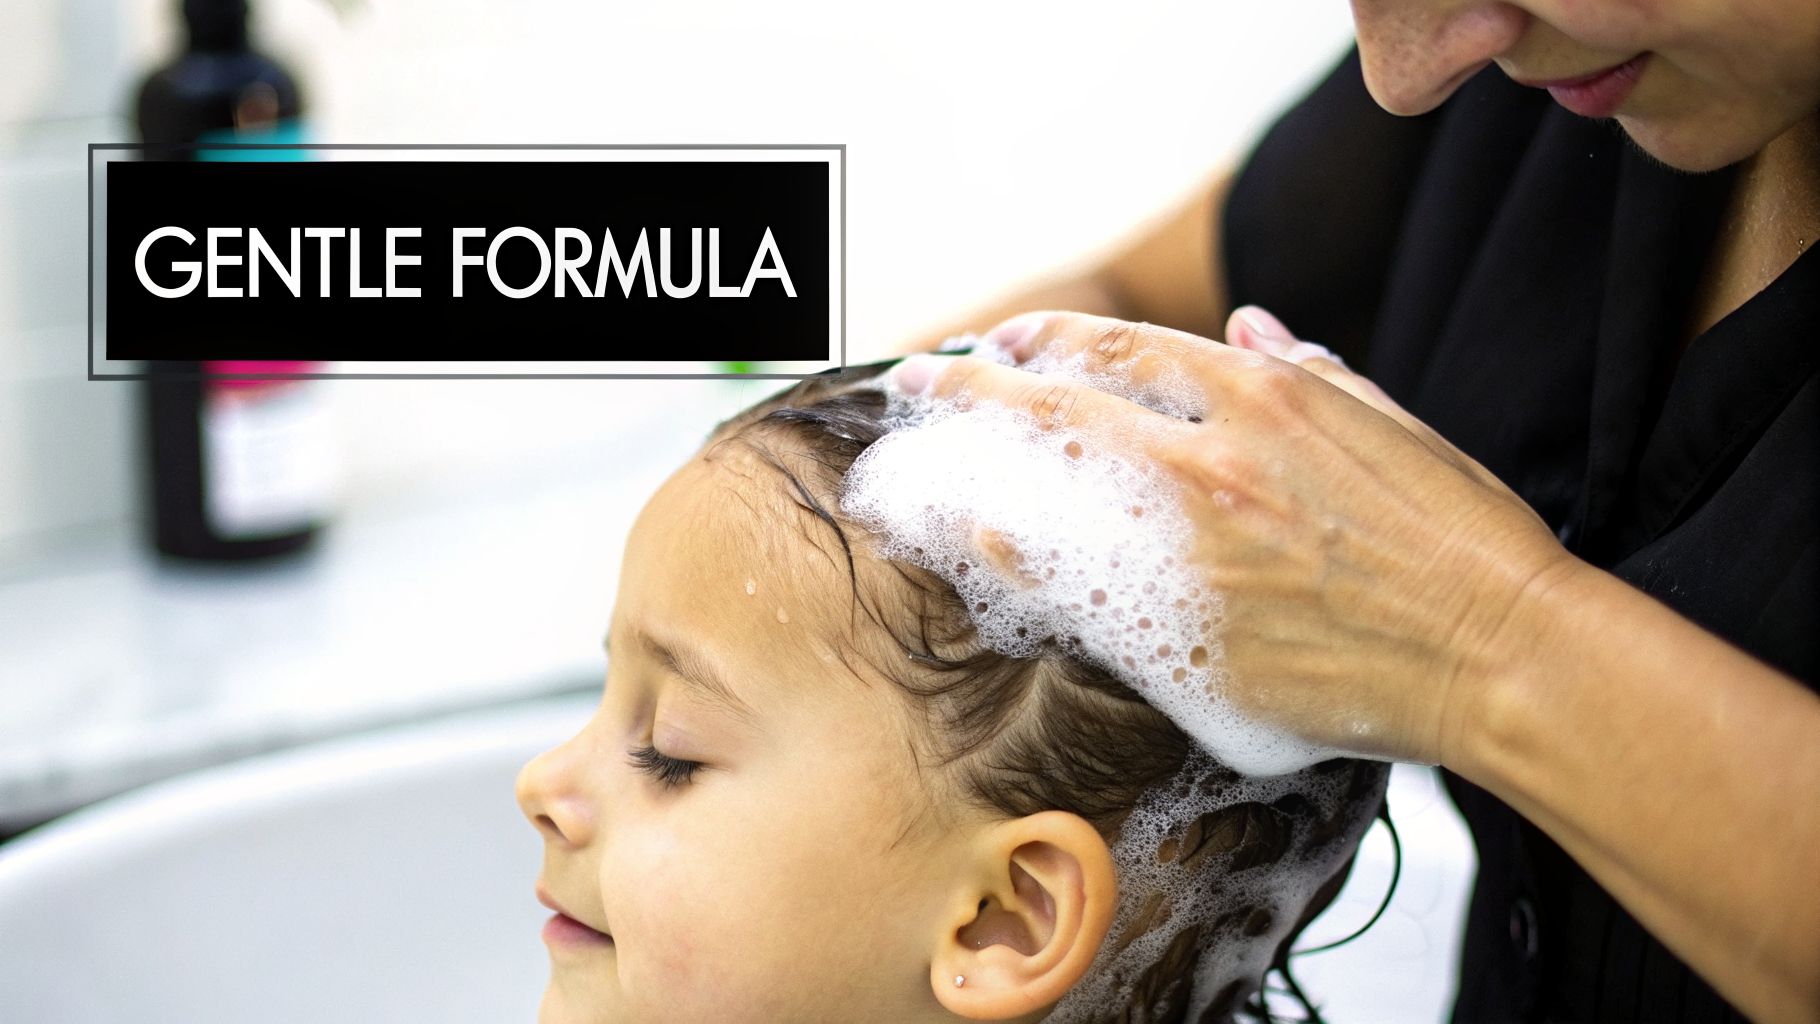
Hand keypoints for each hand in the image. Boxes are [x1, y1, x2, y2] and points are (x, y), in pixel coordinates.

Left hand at [889, 306, 1579, 765]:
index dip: (1046, 342)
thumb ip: (1307, 371)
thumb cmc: (1460, 540)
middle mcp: (1211, 460)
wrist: (1499, 652)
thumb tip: (1247, 326)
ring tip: (921, 465)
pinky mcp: (1187, 632)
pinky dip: (1015, 560)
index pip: (1119, 352)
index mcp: (1263, 396)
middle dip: (975, 389)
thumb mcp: (1389, 423)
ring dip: (972, 470)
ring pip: (1045, 496)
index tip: (1002, 342)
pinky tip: (976, 544)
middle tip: (920, 380)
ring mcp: (1189, 549)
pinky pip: (1075, 590)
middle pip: (1057, 409)